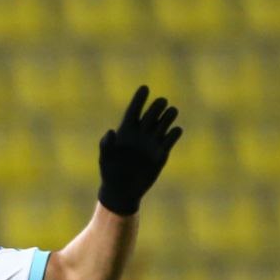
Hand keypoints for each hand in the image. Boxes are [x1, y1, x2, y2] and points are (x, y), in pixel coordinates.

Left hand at [98, 86, 181, 216]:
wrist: (122, 190)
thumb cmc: (110, 173)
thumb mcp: (105, 159)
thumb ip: (105, 144)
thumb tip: (111, 131)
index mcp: (127, 129)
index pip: (135, 109)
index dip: (140, 98)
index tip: (145, 88)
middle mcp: (141, 132)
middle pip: (153, 111)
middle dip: (157, 106)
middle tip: (160, 103)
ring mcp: (153, 141)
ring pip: (165, 120)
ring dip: (169, 114)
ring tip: (170, 113)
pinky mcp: (162, 152)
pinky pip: (172, 136)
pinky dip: (174, 132)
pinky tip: (172, 133)